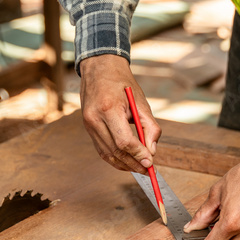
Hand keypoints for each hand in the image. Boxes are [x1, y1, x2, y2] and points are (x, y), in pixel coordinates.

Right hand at [79, 54, 160, 172]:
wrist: (99, 70)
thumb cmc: (122, 84)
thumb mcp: (141, 102)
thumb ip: (150, 127)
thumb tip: (152, 151)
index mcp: (108, 109)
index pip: (124, 141)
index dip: (138, 154)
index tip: (151, 162)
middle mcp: (94, 119)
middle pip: (115, 151)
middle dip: (134, 163)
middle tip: (149, 169)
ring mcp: (88, 125)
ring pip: (108, 154)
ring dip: (125, 165)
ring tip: (141, 168)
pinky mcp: (88, 129)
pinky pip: (102, 150)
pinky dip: (116, 159)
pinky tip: (128, 162)